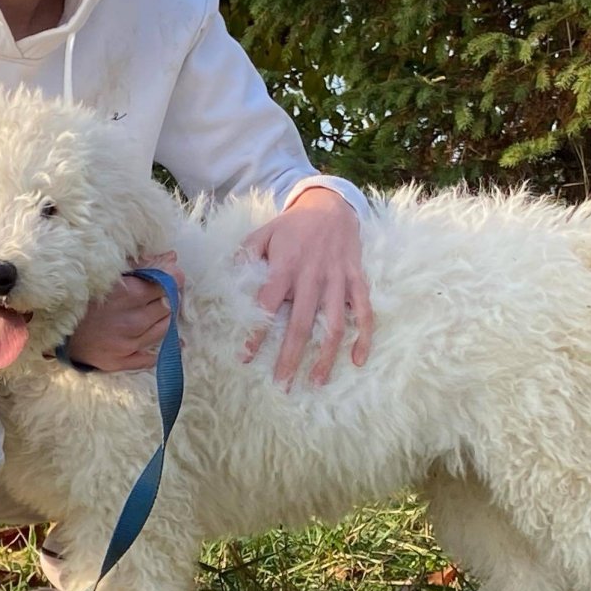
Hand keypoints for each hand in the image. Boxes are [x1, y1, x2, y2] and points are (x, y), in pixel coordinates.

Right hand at [68, 251, 183, 371]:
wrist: (49, 327)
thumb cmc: (77, 295)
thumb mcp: (107, 274)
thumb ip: (141, 265)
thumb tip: (172, 258)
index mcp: (130, 294)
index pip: (167, 284)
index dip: (172, 279)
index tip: (171, 276)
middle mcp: (133, 321)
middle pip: (169, 306)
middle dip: (169, 297)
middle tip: (161, 293)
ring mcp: (128, 344)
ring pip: (165, 329)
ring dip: (165, 318)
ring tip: (157, 312)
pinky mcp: (121, 361)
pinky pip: (151, 358)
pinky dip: (161, 349)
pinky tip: (170, 343)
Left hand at [240, 187, 372, 386]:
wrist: (331, 205)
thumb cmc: (292, 226)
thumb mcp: (263, 233)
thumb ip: (245, 255)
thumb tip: (225, 277)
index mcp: (286, 266)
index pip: (268, 304)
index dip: (257, 332)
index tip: (246, 358)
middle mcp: (313, 275)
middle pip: (302, 324)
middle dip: (291, 357)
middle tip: (282, 384)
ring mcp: (338, 279)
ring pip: (334, 324)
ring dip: (326, 356)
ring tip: (316, 382)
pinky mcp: (357, 281)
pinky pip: (364, 312)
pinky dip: (363, 337)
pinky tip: (357, 360)